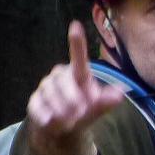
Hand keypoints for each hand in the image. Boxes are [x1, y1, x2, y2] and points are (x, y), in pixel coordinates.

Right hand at [25, 21, 124, 154]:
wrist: (62, 128)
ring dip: (60, 110)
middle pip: (64, 83)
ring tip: (68, 120)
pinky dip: (45, 115)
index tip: (75, 25)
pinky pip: (38, 106)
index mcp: (79, 73)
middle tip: (79, 113)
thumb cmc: (83, 111)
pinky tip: (50, 121)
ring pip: (51, 95)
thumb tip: (120, 94)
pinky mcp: (34, 99)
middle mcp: (61, 74)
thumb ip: (106, 101)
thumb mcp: (97, 108)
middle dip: (72, 100)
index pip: (78, 56)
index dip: (77, 41)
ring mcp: (46, 86)